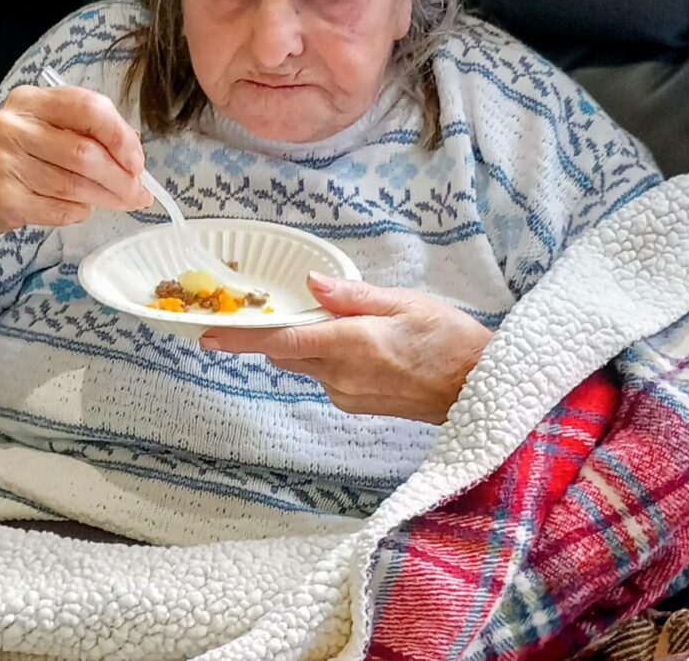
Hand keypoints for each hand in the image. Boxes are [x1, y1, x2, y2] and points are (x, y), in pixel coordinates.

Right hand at [0, 84, 151, 235]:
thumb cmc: (18, 156)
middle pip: (85, 153)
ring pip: (74, 185)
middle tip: (138, 193)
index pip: (88, 108)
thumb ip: (88, 132)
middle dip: (121, 178)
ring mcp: (4, 161)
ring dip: (105, 198)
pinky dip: (78, 212)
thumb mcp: (47, 129)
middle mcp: (14, 126)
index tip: (137, 161)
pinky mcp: (3, 196)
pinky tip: (80, 209)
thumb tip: (134, 154)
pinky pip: (59, 209)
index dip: (121, 137)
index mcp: (32, 101)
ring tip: (120, 202)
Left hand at [200, 272, 491, 423]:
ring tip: (335, 322)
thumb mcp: (406, 303)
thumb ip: (353, 296)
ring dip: (304, 344)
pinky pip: (325, 377)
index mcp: (352, 344)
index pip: (283, 340)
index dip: (242, 339)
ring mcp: (348, 395)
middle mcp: (342, 376)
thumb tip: (311, 283)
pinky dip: (326, 358)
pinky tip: (356, 344)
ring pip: (306, 365)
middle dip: (273, 333)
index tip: (208, 336)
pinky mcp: (356, 405)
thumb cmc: (451, 340)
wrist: (480, 391)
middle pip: (287, 353)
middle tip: (267, 309)